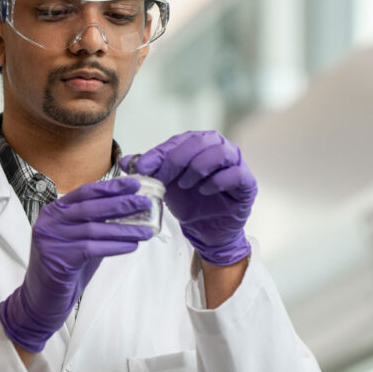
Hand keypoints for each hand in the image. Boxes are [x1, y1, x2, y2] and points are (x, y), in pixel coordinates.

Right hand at [0, 177, 154, 351]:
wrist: (41, 299)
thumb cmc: (65, 267)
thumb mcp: (79, 239)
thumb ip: (96, 224)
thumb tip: (130, 210)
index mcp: (54, 211)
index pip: (85, 192)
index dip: (111, 187)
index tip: (134, 183)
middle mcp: (50, 221)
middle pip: (91, 207)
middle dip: (121, 203)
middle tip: (145, 202)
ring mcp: (51, 239)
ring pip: (95, 228)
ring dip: (125, 229)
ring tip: (147, 230)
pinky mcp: (57, 258)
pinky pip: (93, 248)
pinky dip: (115, 246)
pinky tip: (131, 246)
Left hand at [121, 131, 256, 265]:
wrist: (206, 231)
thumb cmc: (189, 204)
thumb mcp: (164, 186)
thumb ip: (148, 171)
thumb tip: (124, 161)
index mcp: (201, 144)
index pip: (180, 140)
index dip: (160, 152)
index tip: (142, 167)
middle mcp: (221, 149)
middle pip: (201, 141)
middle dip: (178, 158)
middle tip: (163, 177)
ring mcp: (237, 165)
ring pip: (221, 152)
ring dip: (198, 166)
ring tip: (185, 184)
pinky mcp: (247, 184)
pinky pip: (236, 174)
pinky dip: (218, 181)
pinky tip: (204, 190)